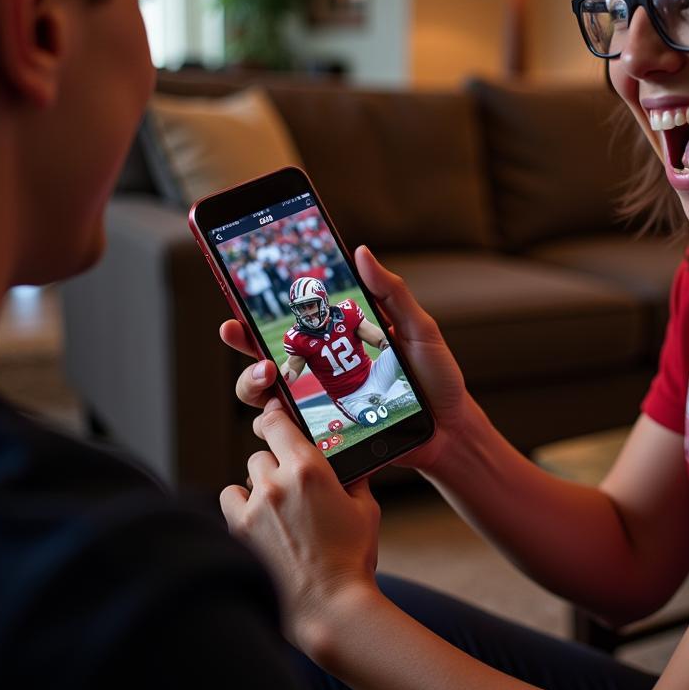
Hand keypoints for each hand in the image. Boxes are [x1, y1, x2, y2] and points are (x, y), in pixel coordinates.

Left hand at [219, 403, 381, 651]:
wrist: (329, 607)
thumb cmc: (352, 559)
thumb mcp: (366, 510)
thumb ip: (352, 479)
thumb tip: (346, 464)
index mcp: (309, 469)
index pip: (277, 423)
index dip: (275, 419)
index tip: (276, 420)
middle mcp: (277, 483)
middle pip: (262, 455)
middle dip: (276, 467)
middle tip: (292, 488)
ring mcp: (254, 508)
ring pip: (243, 480)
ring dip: (256, 488)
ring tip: (275, 510)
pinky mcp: (238, 533)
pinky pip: (230, 504)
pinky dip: (241, 509)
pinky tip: (259, 523)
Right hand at [221, 247, 473, 475]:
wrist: (450, 430)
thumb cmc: (436, 377)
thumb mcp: (417, 329)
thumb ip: (390, 292)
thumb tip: (361, 251)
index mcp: (339, 343)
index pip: (292, 326)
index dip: (257, 315)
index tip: (238, 307)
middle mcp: (323, 373)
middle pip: (264, 358)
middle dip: (243, 345)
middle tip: (238, 333)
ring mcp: (322, 407)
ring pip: (266, 398)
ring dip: (252, 384)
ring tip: (268, 377)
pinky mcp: (327, 438)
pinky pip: (287, 435)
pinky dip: (275, 426)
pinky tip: (281, 416)